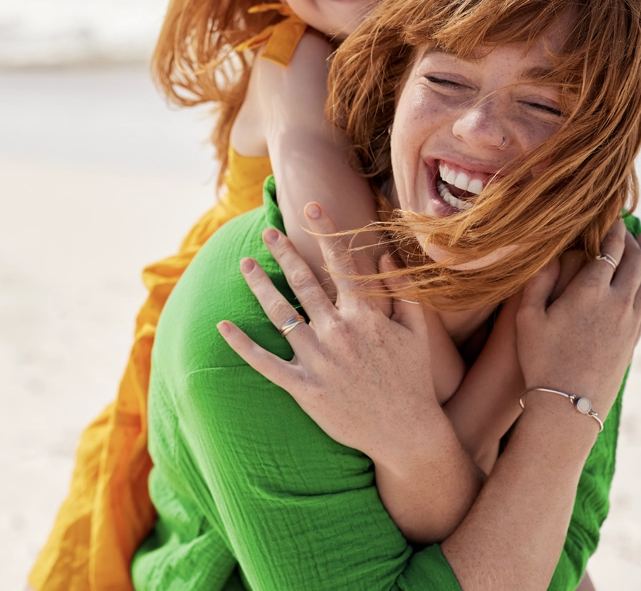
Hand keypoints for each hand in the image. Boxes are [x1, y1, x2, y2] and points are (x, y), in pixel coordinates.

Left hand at [217, 203, 446, 470]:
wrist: (406, 433)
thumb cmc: (413, 380)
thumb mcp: (417, 330)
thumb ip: (402, 290)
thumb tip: (384, 257)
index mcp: (365, 315)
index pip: (341, 263)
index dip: (325, 232)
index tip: (311, 207)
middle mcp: (337, 332)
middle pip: (303, 282)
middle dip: (283, 252)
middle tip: (267, 231)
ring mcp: (318, 360)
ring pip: (280, 314)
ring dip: (260, 286)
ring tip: (244, 264)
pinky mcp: (304, 388)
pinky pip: (265, 363)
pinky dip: (242, 345)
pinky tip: (223, 326)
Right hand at [516, 220, 640, 418]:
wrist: (569, 405)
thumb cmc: (541, 358)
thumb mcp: (527, 317)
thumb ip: (537, 280)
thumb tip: (547, 253)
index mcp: (590, 291)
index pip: (609, 250)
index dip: (612, 230)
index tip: (611, 216)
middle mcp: (616, 302)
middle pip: (635, 262)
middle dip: (633, 241)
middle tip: (628, 227)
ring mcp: (629, 322)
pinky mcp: (633, 340)